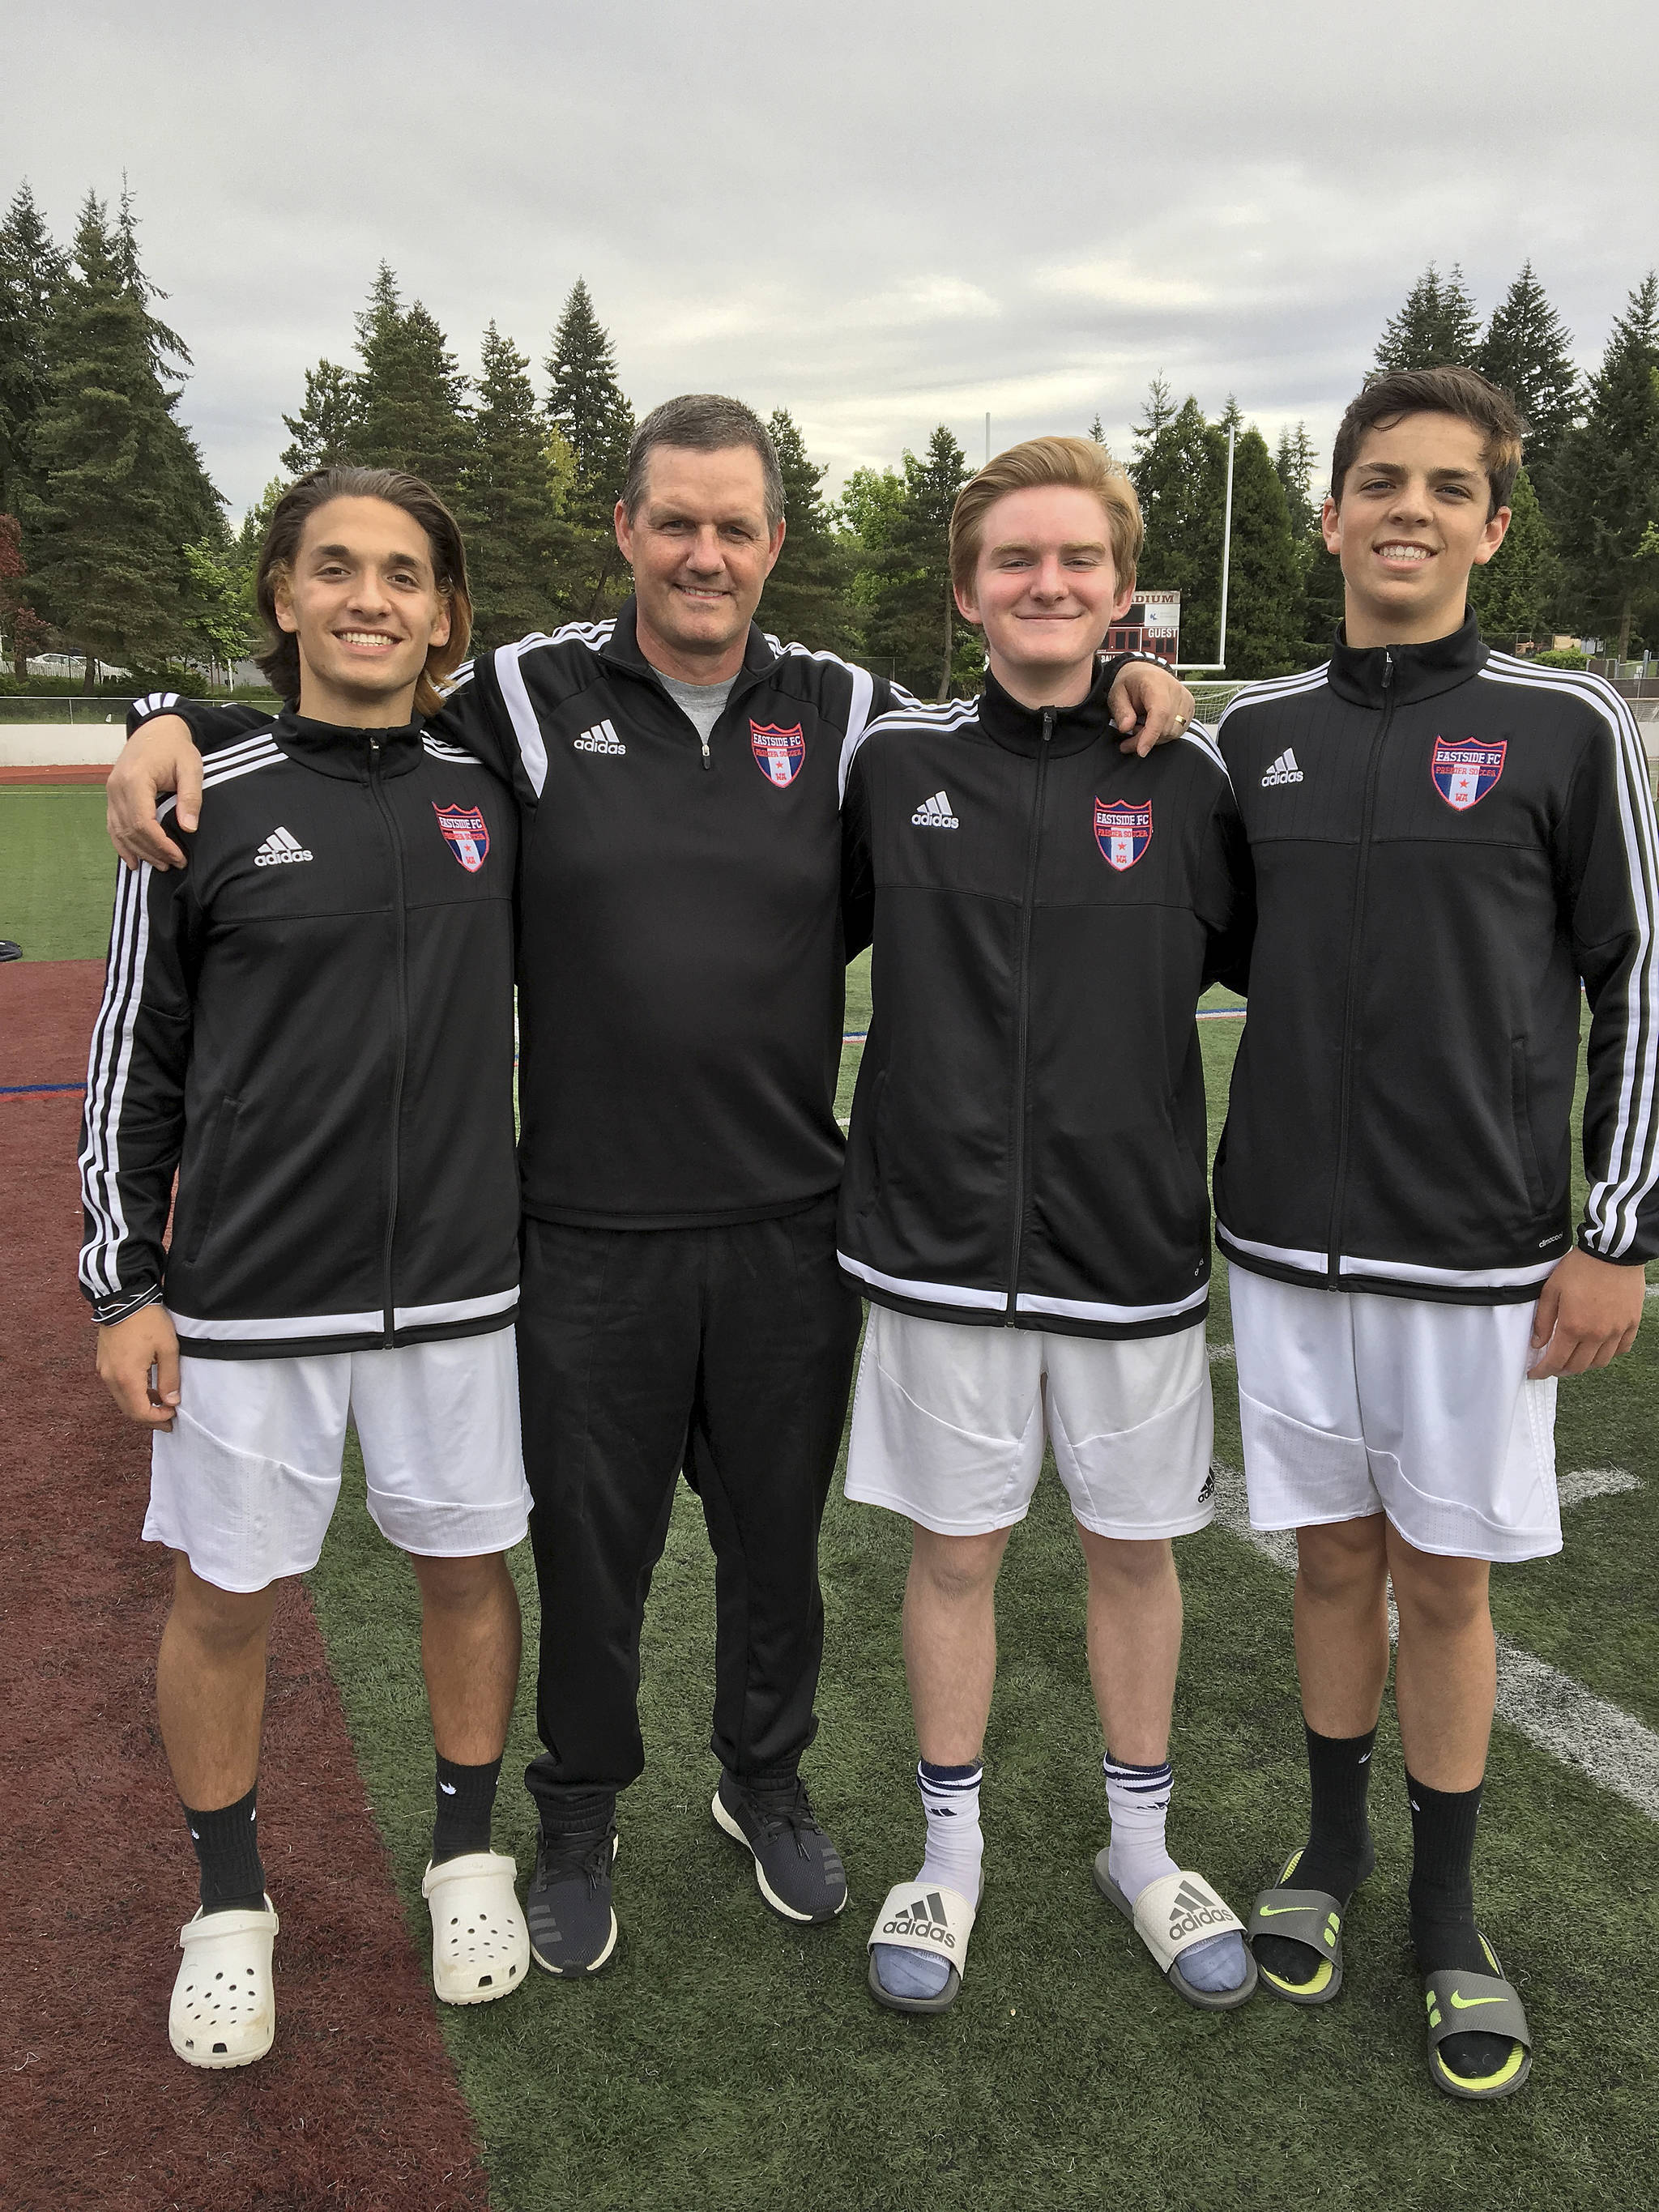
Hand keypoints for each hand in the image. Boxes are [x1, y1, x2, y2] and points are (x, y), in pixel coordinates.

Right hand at [96, 1305, 181, 1428]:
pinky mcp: (103, 1363)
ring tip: (161, 1404)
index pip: (140, 1412)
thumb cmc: (147, 1320)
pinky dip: (132, 1393)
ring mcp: (104, 1371)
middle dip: (149, 1417)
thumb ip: (170, 1378)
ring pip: (122, 1399)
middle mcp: (110, 1378)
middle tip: (168, 1419)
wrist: (124, 1298)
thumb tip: (171, 1401)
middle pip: (128, 1410)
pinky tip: (148, 1388)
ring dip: (141, 1405)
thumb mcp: (168, 1348)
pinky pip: (117, 1387)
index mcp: (126, 1377)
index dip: (158, 1418)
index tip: (174, 1415)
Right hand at [107, 716, 200, 869]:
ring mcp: (111, 792)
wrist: (156, 728)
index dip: (160, 844)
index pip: (142, 822)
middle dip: (153, 851)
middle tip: (175, 864)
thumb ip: (190, 797)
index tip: (179, 857)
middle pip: (130, 830)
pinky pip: (113, 825)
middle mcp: (117, 787)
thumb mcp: (191, 767)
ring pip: (120, 831)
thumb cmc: (175, 746)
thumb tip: (189, 828)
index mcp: (134, 779)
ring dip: (139, 851)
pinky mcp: (113, 795)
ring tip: (161, 865)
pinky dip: (122, 844)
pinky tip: (133, 860)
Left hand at [1108, 661, 1196, 755]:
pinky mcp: (1189, 709)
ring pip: (1173, 732)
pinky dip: (1163, 735)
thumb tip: (1126, 728)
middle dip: (1145, 740)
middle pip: (1166, 727)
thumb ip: (1121, 711)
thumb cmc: (1132, 682)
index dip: (1151, 735)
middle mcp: (1176, 691)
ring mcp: (1186, 700)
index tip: (1141, 751)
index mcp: (1157, 683)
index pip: (1160, 713)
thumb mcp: (1117, 693)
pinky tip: (1151, 728)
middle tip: (1127, 741)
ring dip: (1154, 738)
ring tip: (1138, 729)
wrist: (1145, 673)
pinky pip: (1178, 731)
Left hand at [1527, 1247, 1645, 1377]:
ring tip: (1573, 1358)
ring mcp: (1616, 1331)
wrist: (1612, 1253)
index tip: (1535, 1372)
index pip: (1556, 1361)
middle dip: (1561, 1370)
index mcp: (1573, 1327)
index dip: (1543, 1371)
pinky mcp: (1631, 1324)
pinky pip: (1620, 1350)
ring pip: (1600, 1362)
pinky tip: (1598, 1348)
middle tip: (1551, 1366)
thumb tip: (1537, 1343)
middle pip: (1578, 1366)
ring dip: (1584, 1365)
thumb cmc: (1580, 1268)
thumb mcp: (1551, 1290)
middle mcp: (1596, 1334)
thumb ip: (1542, 1320)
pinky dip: (1607, 1354)